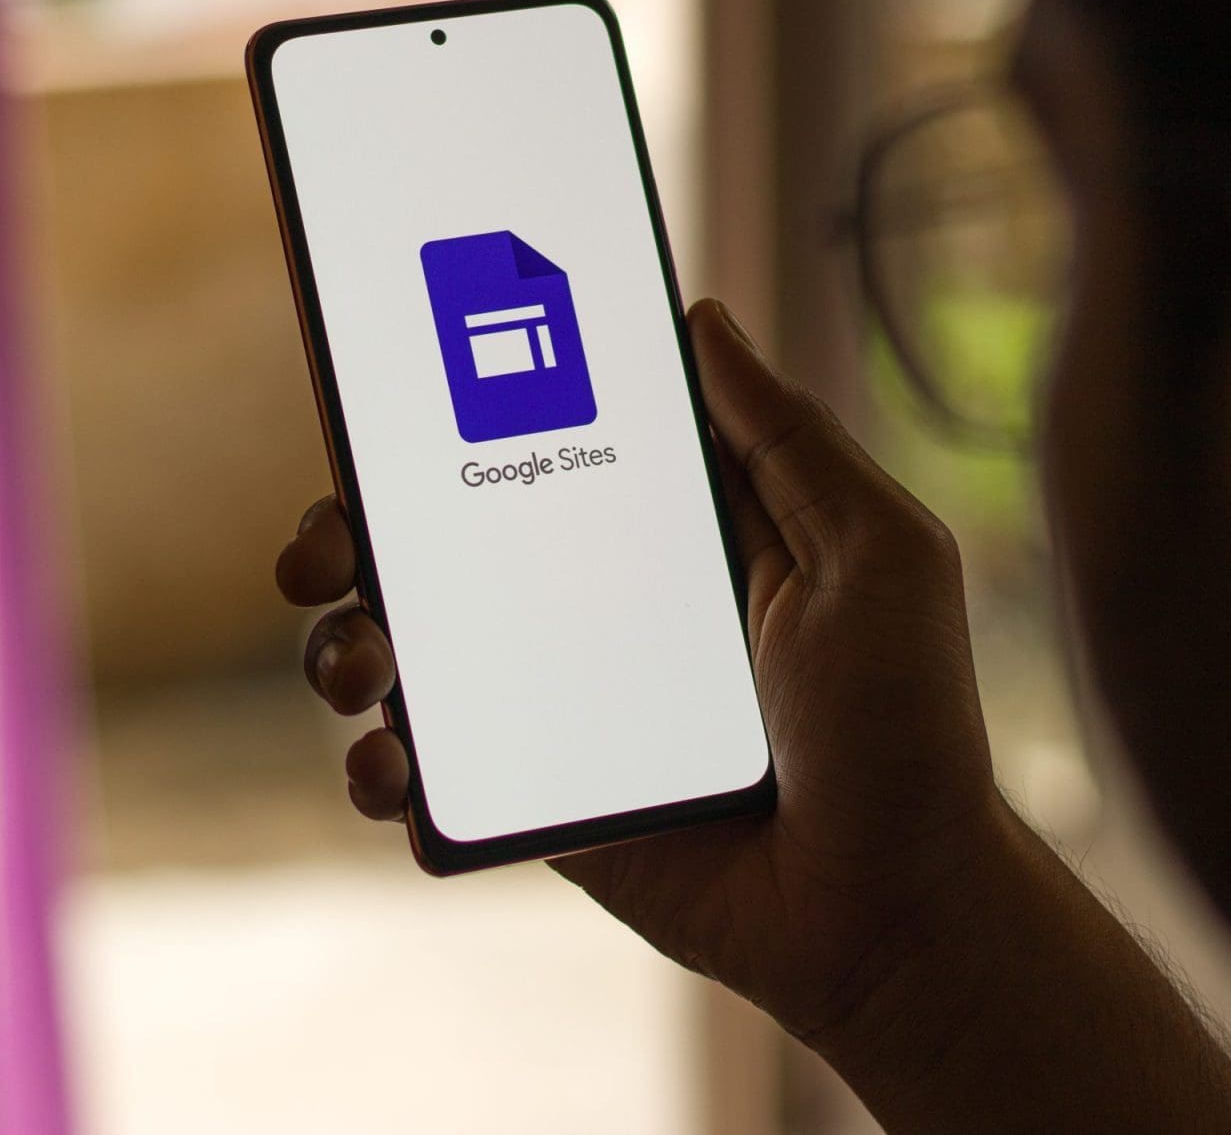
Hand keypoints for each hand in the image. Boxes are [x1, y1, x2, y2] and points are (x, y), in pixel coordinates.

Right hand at [276, 299, 1011, 1042]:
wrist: (887, 908)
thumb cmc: (903, 727)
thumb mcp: (874, 556)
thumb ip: (786, 442)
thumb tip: (699, 323)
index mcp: (664, 534)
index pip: (537, 448)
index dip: (456, 411)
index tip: (390, 383)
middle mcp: (592, 607)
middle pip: (437, 544)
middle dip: (351, 531)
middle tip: (327, 548)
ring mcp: (554, 705)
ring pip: (407, 654)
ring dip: (344, 646)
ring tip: (358, 667)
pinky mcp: (537, 798)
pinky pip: (427, 776)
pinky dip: (380, 769)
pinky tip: (393, 769)